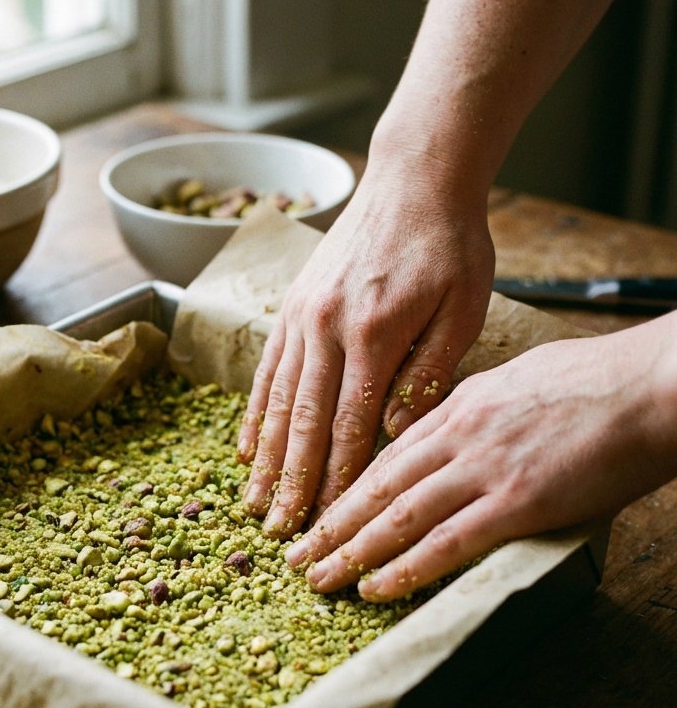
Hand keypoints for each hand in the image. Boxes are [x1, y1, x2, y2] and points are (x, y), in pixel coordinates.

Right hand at [238, 159, 493, 538]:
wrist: (414, 177)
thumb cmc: (450, 244)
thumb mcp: (463, 308)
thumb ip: (428, 373)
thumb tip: (395, 433)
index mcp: (373, 333)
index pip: (350, 423)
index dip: (335, 478)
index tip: (325, 521)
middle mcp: (325, 328)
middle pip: (303, 421)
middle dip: (290, 481)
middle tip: (277, 530)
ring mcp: (301, 316)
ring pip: (277, 400)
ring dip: (264, 457)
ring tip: (252, 501)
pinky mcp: (291, 307)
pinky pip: (266, 369)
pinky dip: (254, 412)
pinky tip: (244, 445)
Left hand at [285, 319, 676, 600]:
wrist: (653, 384)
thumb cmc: (596, 381)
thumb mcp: (516, 381)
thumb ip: (473, 409)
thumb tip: (450, 427)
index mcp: (457, 406)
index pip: (385, 456)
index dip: (345, 488)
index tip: (318, 512)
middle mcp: (458, 437)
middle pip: (376, 487)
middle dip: (330, 525)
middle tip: (294, 555)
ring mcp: (484, 468)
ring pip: (397, 516)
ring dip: (351, 552)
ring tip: (318, 579)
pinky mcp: (517, 501)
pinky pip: (447, 542)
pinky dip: (405, 568)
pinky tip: (375, 588)